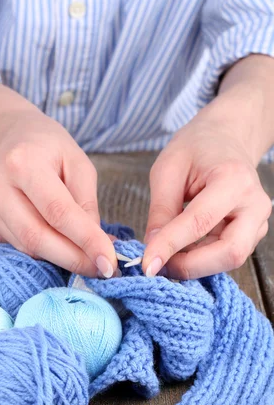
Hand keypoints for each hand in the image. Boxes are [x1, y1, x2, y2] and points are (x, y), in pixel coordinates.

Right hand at [0, 89, 115, 276]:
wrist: (1, 134)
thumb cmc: (44, 145)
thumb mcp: (76, 161)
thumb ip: (87, 203)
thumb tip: (100, 245)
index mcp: (23, 162)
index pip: (58, 212)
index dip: (85, 241)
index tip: (109, 263)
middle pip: (37, 237)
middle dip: (73, 259)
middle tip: (101, 270)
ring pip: (26, 247)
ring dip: (60, 258)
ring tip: (85, 257)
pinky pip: (17, 244)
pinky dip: (43, 250)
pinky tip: (57, 242)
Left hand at [142, 109, 271, 279]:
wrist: (226, 138)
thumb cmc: (197, 148)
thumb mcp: (168, 170)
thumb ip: (161, 210)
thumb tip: (152, 248)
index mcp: (233, 179)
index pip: (200, 222)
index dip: (171, 246)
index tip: (147, 263)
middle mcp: (254, 204)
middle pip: (229, 252)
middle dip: (190, 266)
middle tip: (158, 265)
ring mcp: (258, 221)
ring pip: (230, 260)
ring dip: (195, 265)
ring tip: (166, 256)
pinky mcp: (252, 233)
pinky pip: (226, 256)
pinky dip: (201, 260)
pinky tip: (181, 251)